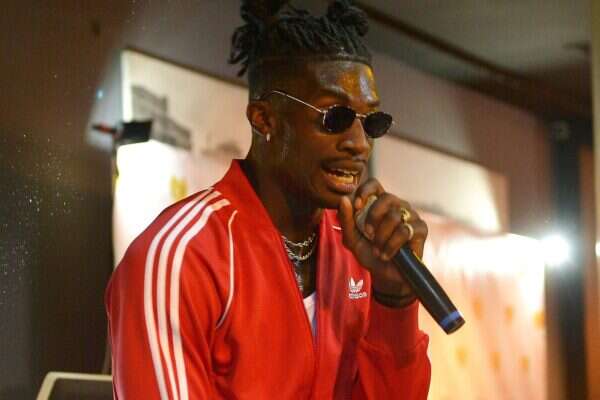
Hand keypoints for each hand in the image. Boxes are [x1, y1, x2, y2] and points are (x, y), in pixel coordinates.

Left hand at [338, 178, 428, 305]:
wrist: (385, 276)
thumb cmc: (369, 253)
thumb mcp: (352, 238)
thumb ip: (346, 219)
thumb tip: (344, 199)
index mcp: (379, 203)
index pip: (374, 184)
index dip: (365, 191)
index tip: (357, 205)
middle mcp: (397, 205)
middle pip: (387, 197)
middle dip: (373, 217)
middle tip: (368, 234)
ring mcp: (410, 216)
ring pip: (395, 216)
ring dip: (381, 237)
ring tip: (377, 250)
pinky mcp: (420, 229)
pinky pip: (405, 231)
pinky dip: (391, 246)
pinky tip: (387, 255)